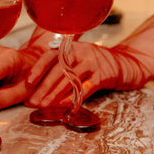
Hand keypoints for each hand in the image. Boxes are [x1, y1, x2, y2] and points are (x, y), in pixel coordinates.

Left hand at [25, 41, 142, 107]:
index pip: (50, 56)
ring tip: (42, 106)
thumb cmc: (95, 64)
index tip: (27, 83)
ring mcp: (93, 63)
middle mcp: (81, 52)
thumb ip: (60, 64)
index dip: (37, 69)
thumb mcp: (77, 57)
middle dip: (43, 88)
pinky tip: (62, 106)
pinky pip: (85, 89)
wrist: (125, 63)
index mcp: (71, 47)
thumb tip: (35, 82)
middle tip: (31, 102)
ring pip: (69, 80)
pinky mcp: (103, 75)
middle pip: (58, 71)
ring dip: (54, 95)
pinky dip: (72, 98)